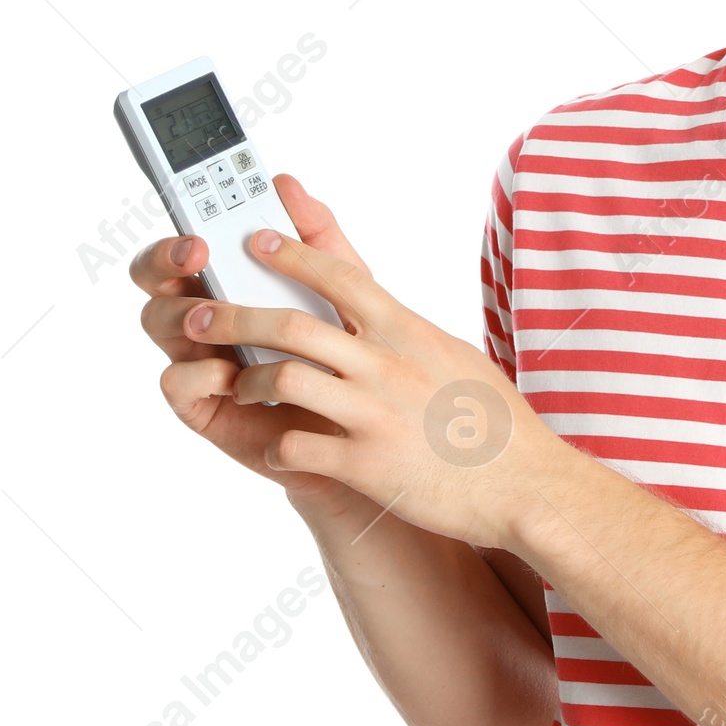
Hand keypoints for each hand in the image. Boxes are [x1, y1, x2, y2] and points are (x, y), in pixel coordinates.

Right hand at [130, 176, 383, 521]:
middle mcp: (206, 314)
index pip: (186, 245)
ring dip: (183, 313)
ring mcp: (199, 357)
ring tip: (213, 315)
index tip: (202, 228)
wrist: (366, 424)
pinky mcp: (203, 404)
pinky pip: (177, 383)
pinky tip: (231, 373)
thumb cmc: (346, 347)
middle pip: (157, 280)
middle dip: (164, 260)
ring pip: (160, 324)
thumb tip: (285, 183)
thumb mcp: (343, 285)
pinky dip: (198, 372)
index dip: (182, 231)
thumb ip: (316, 235)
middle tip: (196, 253)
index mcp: (230, 280)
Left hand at [175, 199, 555, 548]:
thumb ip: (408, 331)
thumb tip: (376, 310)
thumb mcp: (454, 355)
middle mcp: (387, 364)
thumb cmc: (495, 421)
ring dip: (250, 382)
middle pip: (291, 324)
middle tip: (200, 317)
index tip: (253, 241)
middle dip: (234, 316)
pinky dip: (279, 446)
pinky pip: (296, 447)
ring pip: (283, 379)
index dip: (290, 253)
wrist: (524, 484)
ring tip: (243, 389)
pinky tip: (283, 449)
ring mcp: (374, 414)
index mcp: (408, 331)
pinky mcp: (366, 464)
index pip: (338, 276)